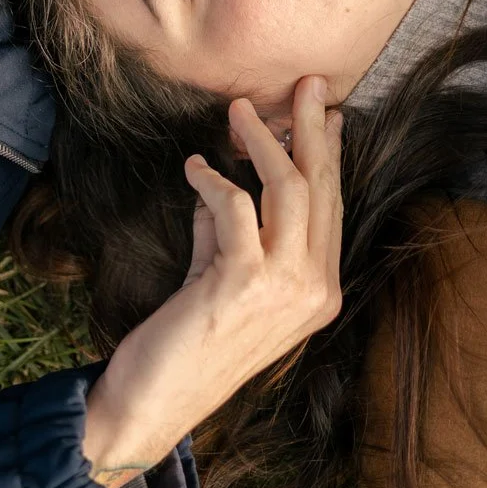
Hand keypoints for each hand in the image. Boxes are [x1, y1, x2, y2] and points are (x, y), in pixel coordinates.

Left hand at [81, 76, 342, 487]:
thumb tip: (225, 176)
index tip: (326, 113)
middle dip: (313, 128)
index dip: (329, 153)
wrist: (154, 404)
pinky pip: (234, 204)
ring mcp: (286, 288)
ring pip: (289, 186)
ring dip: (263, 139)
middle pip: (321, 187)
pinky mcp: (245, 282)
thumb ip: (231, 229)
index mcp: (320, 291)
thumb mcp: (222, 273)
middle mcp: (315, 290)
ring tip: (239, 111)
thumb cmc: (187, 340)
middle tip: (308, 84)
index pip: (332, 205)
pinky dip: (211, 179)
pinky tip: (193, 169)